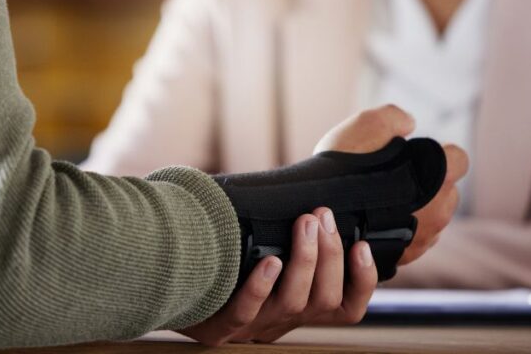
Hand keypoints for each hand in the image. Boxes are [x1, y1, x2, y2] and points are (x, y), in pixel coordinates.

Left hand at [178, 210, 376, 345]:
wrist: (167, 290)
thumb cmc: (223, 264)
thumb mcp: (264, 254)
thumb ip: (291, 236)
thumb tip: (322, 200)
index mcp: (298, 308)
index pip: (347, 308)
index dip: (363, 281)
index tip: (361, 245)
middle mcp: (280, 322)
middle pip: (324, 301)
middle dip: (330, 256)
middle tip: (322, 217)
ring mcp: (250, 328)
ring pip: (292, 305)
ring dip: (304, 261)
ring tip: (305, 224)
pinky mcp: (216, 330)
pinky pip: (244, 313)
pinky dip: (260, 287)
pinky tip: (269, 261)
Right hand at [314, 104, 468, 265]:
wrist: (314, 216)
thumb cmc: (341, 171)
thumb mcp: (367, 124)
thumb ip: (395, 117)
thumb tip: (408, 123)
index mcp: (439, 178)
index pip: (459, 159)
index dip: (440, 153)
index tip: (416, 153)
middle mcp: (439, 212)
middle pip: (446, 192)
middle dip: (428, 185)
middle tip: (393, 177)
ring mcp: (423, 240)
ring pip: (431, 220)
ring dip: (416, 210)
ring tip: (380, 202)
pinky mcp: (404, 258)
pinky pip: (411, 241)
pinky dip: (399, 230)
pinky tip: (375, 222)